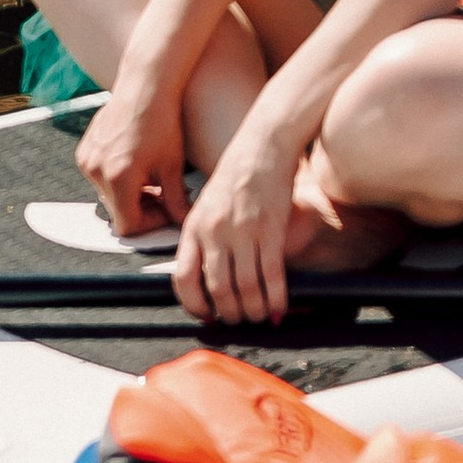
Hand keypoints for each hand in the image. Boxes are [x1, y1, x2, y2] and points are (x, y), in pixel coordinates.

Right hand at [77, 75, 191, 241]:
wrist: (145, 86)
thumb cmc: (162, 122)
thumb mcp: (172, 165)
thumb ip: (175, 201)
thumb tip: (184, 223)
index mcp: (119, 178)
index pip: (128, 225)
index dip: (151, 223)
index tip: (167, 209)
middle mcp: (96, 172)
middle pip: (117, 210)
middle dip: (142, 207)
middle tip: (164, 193)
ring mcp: (86, 161)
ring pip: (108, 195)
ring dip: (130, 193)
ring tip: (152, 175)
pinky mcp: (84, 151)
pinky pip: (99, 177)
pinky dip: (117, 178)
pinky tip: (137, 161)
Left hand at [171, 113, 307, 327]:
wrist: (264, 143)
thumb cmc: (237, 172)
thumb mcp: (207, 203)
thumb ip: (203, 237)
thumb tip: (207, 274)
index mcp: (194, 227)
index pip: (183, 279)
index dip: (195, 305)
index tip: (207, 316)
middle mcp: (214, 232)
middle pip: (217, 290)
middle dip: (230, 314)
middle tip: (239, 320)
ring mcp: (243, 231)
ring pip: (245, 288)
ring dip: (253, 310)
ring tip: (260, 317)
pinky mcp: (271, 228)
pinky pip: (271, 274)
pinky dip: (276, 297)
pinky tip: (279, 308)